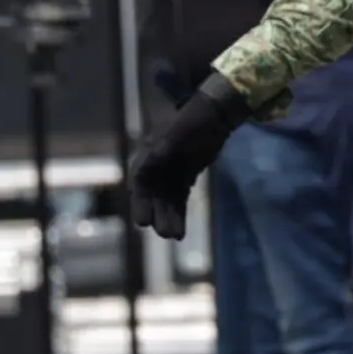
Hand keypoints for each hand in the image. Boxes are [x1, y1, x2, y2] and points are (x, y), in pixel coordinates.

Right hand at [128, 72, 250, 238]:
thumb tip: (153, 157)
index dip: (140, 203)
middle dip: (156, 215)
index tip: (142, 221)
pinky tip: (181, 233)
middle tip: (164, 233)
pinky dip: (178, 216)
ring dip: (168, 219)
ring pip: (164, 203)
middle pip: (151, 197)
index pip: (140, 182)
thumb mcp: (181, 131)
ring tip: (175, 236)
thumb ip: (166, 146)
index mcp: (148, 156)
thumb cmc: (193, 121)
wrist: (212, 117)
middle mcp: (155, 170)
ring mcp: (168, 177)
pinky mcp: (182, 182)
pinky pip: (177, 202)